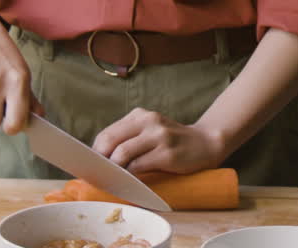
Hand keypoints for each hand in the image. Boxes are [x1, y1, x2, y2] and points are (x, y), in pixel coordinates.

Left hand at [92, 108, 226, 174]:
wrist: (206, 143)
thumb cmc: (172, 142)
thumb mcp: (150, 132)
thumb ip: (129, 138)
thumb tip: (101, 159)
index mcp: (139, 116)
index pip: (107, 133)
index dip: (96, 151)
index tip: (91, 165)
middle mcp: (148, 121)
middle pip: (111, 141)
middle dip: (101, 160)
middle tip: (98, 174)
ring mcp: (159, 136)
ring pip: (123, 153)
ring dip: (114, 169)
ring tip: (112, 178)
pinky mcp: (168, 153)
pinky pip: (140, 165)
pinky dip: (130, 175)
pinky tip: (129, 181)